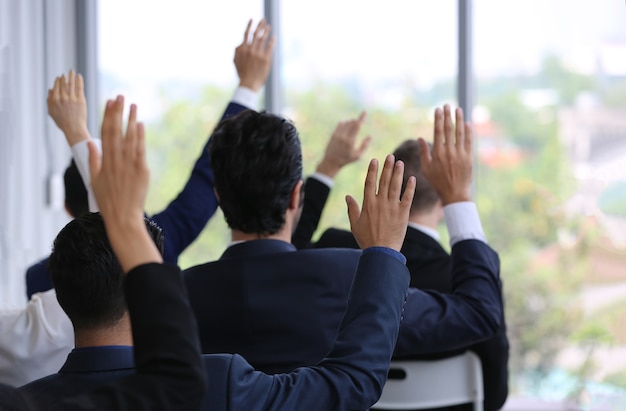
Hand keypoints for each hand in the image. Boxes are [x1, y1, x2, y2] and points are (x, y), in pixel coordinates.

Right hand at [47, 70, 90, 145]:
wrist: (74, 129)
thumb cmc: (62, 122)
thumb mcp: (52, 112)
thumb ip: (49, 100)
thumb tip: (50, 89)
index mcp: (54, 100)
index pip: (56, 87)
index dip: (58, 81)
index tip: (60, 77)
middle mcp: (62, 98)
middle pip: (63, 84)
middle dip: (64, 78)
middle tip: (66, 74)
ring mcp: (71, 99)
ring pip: (71, 84)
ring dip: (71, 76)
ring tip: (72, 71)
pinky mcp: (80, 100)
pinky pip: (79, 88)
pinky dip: (79, 81)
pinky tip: (79, 76)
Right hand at [88, 96, 160, 270]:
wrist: (122, 218)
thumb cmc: (108, 201)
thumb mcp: (95, 180)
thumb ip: (94, 160)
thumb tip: (91, 144)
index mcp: (103, 161)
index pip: (104, 133)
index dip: (106, 116)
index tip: (107, 102)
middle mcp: (115, 160)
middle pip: (115, 131)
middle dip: (117, 112)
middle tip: (119, 96)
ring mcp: (128, 165)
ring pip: (128, 137)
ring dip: (130, 119)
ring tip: (132, 104)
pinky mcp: (141, 171)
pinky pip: (140, 150)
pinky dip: (140, 136)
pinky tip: (140, 124)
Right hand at [234, 19, 275, 91]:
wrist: (249, 84)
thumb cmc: (242, 73)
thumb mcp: (235, 61)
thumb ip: (237, 51)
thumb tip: (240, 44)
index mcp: (243, 49)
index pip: (246, 34)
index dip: (249, 25)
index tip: (252, 20)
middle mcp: (250, 50)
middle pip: (255, 34)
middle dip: (259, 26)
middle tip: (263, 20)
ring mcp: (258, 54)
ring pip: (262, 39)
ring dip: (266, 31)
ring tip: (268, 26)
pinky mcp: (266, 59)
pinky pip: (269, 47)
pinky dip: (271, 41)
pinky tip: (273, 37)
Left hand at [316, 112, 371, 177]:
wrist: (331, 162)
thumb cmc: (346, 160)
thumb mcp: (357, 156)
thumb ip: (364, 146)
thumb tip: (370, 136)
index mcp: (351, 141)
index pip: (357, 126)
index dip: (361, 118)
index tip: (364, 112)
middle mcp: (344, 136)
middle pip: (352, 123)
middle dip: (356, 121)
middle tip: (358, 122)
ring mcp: (337, 135)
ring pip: (346, 123)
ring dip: (351, 122)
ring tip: (353, 127)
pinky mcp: (333, 134)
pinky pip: (340, 124)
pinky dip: (344, 123)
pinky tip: (346, 125)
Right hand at [346, 155, 414, 250]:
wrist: (381, 251)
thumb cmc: (366, 239)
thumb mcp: (355, 224)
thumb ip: (352, 209)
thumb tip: (348, 196)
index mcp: (368, 204)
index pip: (369, 182)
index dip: (372, 170)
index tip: (374, 160)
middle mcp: (380, 202)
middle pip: (384, 180)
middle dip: (387, 167)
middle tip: (391, 156)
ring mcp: (392, 207)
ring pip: (396, 186)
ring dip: (398, 173)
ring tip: (400, 162)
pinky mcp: (403, 213)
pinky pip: (407, 197)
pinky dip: (410, 188)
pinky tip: (412, 179)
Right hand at [418, 105, 472, 204]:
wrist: (455, 194)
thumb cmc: (438, 183)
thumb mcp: (427, 169)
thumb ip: (424, 152)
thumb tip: (420, 138)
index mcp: (438, 154)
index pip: (438, 132)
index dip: (438, 119)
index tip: (437, 110)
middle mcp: (449, 152)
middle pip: (449, 129)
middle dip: (448, 116)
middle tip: (447, 105)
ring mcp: (460, 154)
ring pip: (460, 133)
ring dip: (459, 120)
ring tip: (458, 110)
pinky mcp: (469, 158)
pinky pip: (469, 141)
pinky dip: (468, 132)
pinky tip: (467, 123)